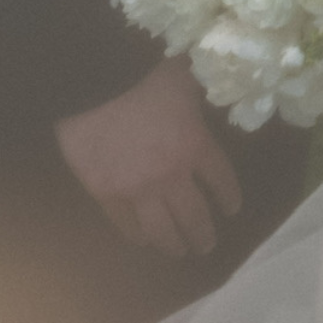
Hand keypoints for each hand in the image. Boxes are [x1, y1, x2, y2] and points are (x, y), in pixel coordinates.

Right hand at [53, 60, 242, 259]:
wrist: (90, 82)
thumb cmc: (141, 71)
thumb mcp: (184, 73)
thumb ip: (203, 83)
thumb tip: (220, 76)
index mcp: (196, 144)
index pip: (222, 180)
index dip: (229, 197)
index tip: (232, 209)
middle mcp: (172, 175)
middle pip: (195, 216)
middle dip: (203, 234)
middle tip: (206, 245)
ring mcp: (137, 189)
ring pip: (162, 229)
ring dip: (174, 244)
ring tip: (180, 251)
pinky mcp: (105, 193)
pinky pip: (125, 224)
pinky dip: (137, 235)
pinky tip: (143, 239)